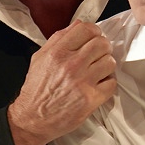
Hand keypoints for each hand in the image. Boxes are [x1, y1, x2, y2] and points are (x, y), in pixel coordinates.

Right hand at [7, 20, 116, 144]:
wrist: (32, 119)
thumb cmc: (36, 90)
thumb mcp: (40, 58)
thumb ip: (58, 39)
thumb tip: (78, 25)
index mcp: (57, 52)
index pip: (87, 29)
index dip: (94, 32)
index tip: (94, 38)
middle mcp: (71, 65)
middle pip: (102, 44)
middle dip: (103, 48)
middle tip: (98, 55)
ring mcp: (83, 82)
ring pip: (110, 62)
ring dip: (106, 66)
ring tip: (98, 71)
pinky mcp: (91, 99)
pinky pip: (111, 83)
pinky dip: (107, 84)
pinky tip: (98, 85)